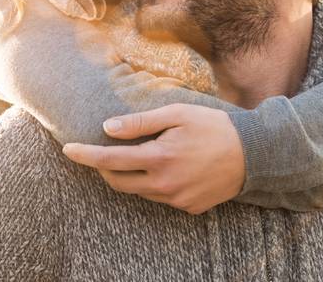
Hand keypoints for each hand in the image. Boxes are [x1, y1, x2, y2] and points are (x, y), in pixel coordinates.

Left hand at [62, 103, 244, 213]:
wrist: (254, 154)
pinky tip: (170, 167)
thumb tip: (108, 128)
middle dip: (103, 168)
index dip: (85, 155)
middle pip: (118, 182)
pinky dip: (155, 183)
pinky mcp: (188, 208)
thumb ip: (140, 122)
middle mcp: (164, 185)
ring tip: (141, 155)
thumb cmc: (214, 126)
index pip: (110, 160)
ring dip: (131, 175)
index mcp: (158, 158)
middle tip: (99, 151)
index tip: (68, 150)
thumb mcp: (177, 114)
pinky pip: (161, 197)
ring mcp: (176, 200)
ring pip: (139, 191)